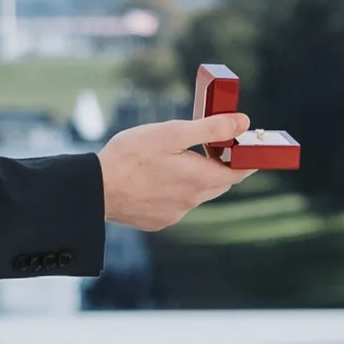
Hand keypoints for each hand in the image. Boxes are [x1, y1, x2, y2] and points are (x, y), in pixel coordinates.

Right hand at [98, 112, 250, 228]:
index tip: (248, 148)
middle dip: (220, 167)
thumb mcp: (172, 133)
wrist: (96, 189)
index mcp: (200, 179)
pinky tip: (156, 179)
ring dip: (195, 179)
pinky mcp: (157, 221)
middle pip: (218, 183)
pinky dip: (174, 191)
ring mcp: (174, 214)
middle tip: (213, 147)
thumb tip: (243, 122)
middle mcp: (192, 201)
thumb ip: (210, 128)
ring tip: (177, 160)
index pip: (238, 172)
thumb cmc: (131, 156)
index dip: (246, 159)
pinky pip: (175, 205)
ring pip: (196, 194)